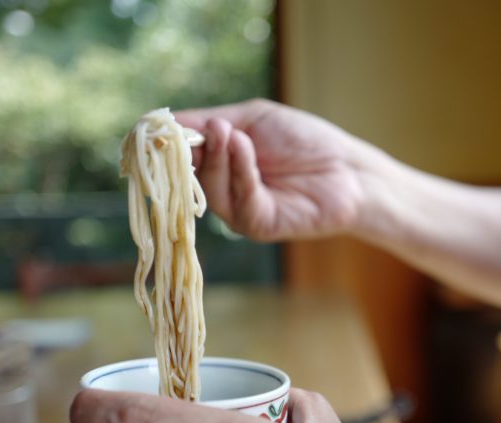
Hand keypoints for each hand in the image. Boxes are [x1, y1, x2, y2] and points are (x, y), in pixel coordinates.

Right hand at [175, 99, 391, 241]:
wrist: (348, 170)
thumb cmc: (305, 141)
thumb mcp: (253, 119)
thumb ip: (211, 121)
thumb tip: (166, 122)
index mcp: (217, 163)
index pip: (178, 157)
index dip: (163, 144)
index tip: (151, 128)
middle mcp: (222, 190)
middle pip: (187, 175)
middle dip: (191, 150)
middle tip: (204, 126)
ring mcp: (238, 210)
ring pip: (210, 188)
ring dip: (217, 156)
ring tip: (229, 132)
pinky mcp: (257, 225)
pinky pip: (239, 199)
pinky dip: (239, 170)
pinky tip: (244, 145)